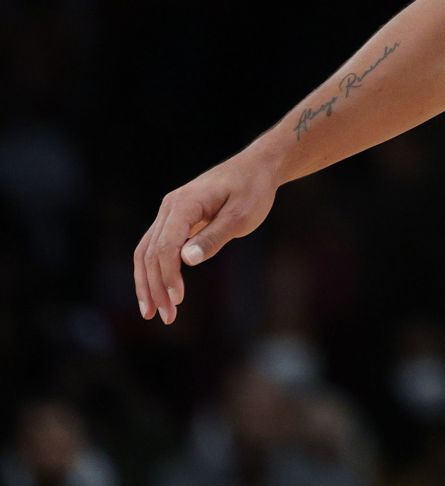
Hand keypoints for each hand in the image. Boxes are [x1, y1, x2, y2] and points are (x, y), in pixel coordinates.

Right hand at [133, 152, 278, 323]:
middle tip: (166, 318)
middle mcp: (169, 207)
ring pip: (146, 252)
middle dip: (154, 287)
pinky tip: (157, 291)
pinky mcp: (175, 219)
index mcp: (183, 204)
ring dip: (147, 283)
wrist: (257, 168)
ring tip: (152, 313)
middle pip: (150, 252)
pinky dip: (153, 271)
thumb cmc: (253, 190)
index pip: (165, 246)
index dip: (168, 276)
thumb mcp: (241, 215)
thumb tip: (186, 260)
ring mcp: (169, 212)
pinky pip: (156, 247)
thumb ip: (214, 237)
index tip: (177, 300)